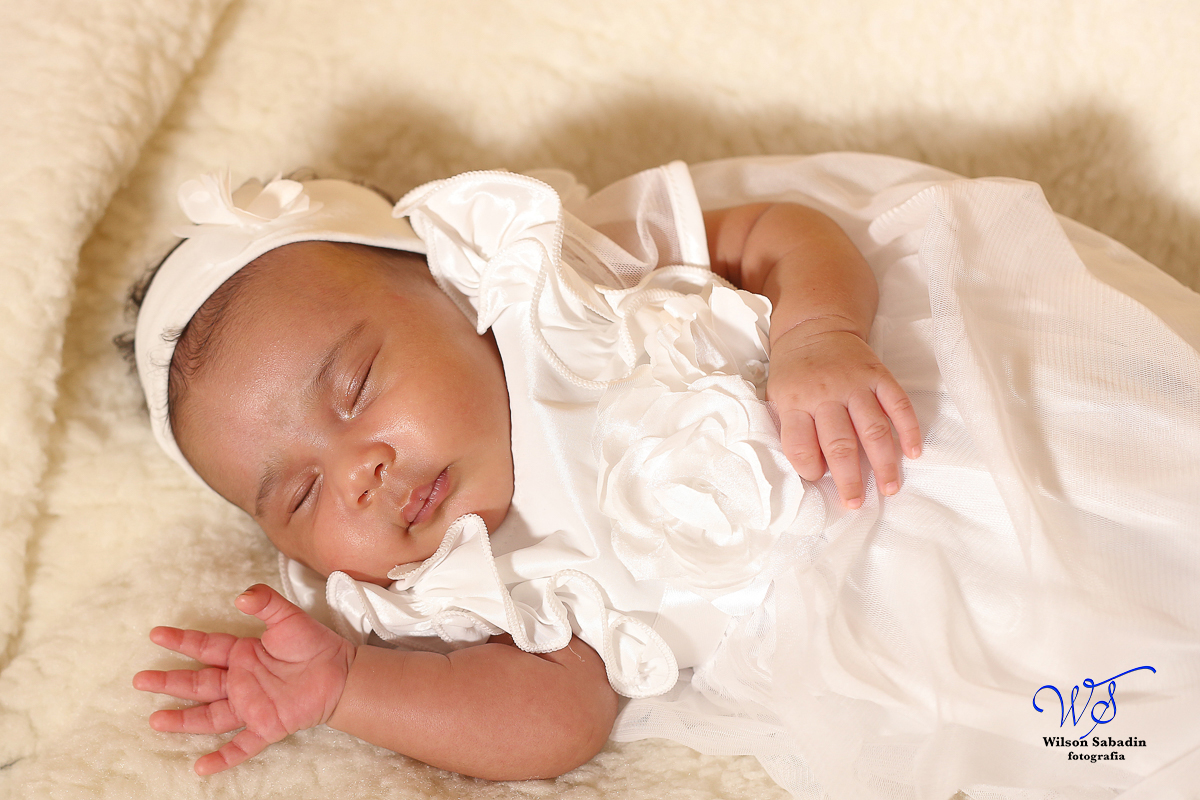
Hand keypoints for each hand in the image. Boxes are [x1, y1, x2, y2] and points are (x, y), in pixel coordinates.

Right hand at [133, 584, 355, 774]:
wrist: (342, 672)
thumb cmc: (315, 644)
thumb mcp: (288, 617)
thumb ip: (265, 602)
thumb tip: (240, 595)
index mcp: (243, 654)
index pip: (205, 647)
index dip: (181, 641)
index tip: (156, 634)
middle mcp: (241, 682)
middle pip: (198, 683)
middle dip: (169, 682)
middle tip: (139, 680)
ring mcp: (251, 706)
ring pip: (209, 716)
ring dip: (183, 719)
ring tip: (155, 720)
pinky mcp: (267, 726)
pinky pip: (241, 745)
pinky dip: (222, 758)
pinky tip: (201, 768)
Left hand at [767, 326, 920, 507]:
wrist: (814, 327)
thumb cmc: (794, 372)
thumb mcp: (777, 396)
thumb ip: (790, 428)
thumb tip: (810, 470)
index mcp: (795, 401)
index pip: (800, 444)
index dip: (809, 467)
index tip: (818, 479)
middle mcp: (826, 394)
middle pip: (840, 443)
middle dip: (849, 479)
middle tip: (856, 502)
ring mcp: (855, 384)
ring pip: (873, 429)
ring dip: (884, 462)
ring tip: (890, 488)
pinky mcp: (879, 375)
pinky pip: (898, 404)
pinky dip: (908, 429)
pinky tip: (913, 452)